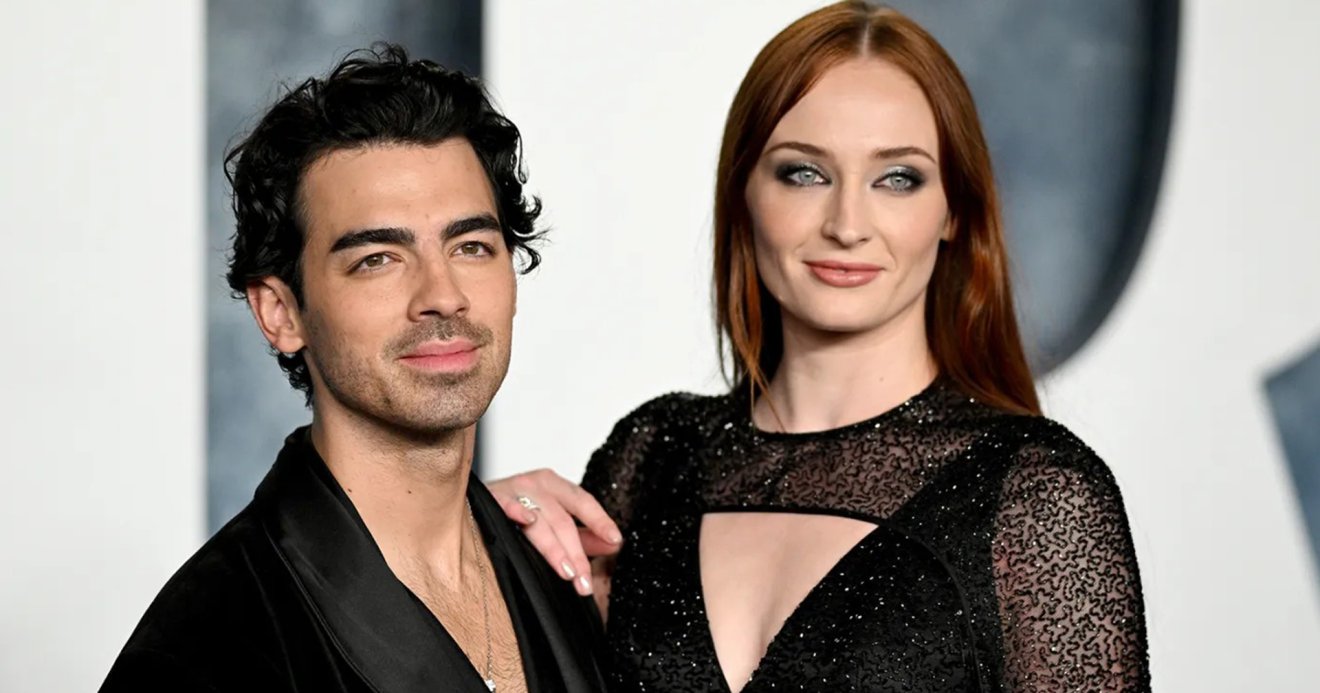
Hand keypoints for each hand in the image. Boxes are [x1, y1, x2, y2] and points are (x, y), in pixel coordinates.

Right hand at [487, 469, 621, 596]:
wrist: (471, 504)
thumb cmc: (517, 513)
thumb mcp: (553, 521)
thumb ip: (584, 535)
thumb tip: (614, 545)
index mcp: (554, 486)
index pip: (583, 502)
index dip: (600, 521)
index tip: (615, 540)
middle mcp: (536, 484)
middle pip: (563, 519)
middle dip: (576, 554)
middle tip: (585, 582)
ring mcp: (512, 490)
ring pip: (540, 520)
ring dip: (555, 548)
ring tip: (567, 572)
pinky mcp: (490, 499)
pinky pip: (506, 505)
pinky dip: (516, 510)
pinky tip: (527, 520)